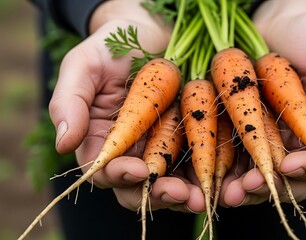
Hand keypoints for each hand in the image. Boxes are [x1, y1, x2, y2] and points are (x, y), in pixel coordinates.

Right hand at [48, 0, 204, 212]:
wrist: (151, 31)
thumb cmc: (112, 47)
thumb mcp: (84, 67)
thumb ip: (69, 102)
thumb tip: (63, 144)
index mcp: (100, 141)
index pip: (105, 171)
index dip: (120, 176)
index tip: (140, 170)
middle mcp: (130, 151)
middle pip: (139, 188)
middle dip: (157, 195)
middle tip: (178, 193)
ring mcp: (161, 147)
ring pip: (169, 184)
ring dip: (186, 195)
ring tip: (203, 197)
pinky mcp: (188, 139)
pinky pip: (196, 164)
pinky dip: (206, 175)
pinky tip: (218, 179)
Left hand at [220, 0, 305, 205]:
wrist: (276, 23)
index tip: (289, 166)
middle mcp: (299, 143)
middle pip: (289, 179)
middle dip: (270, 188)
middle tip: (249, 187)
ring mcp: (268, 140)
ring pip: (259, 175)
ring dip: (242, 188)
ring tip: (226, 193)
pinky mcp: (241, 133)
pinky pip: (233, 158)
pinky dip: (222, 170)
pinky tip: (207, 175)